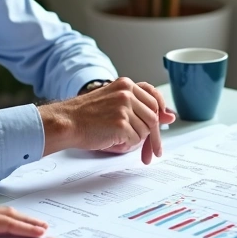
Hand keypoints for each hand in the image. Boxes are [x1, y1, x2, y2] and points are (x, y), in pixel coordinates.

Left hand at [0, 207, 47, 237]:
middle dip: (27, 219)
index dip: (24, 228)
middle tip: (44, 226)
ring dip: (19, 218)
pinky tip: (10, 222)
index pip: (5, 223)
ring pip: (1, 213)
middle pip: (7, 213)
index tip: (39, 232)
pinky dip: (8, 218)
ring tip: (34, 223)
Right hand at [41, 78, 173, 163]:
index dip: (160, 115)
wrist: (66, 122)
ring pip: (145, 130)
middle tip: (154, 152)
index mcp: (126, 85)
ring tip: (118, 139)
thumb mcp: (114, 102)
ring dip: (136, 140)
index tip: (164, 125)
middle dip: (155, 137)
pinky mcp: (120, 123)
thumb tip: (170, 117)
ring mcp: (124, 107)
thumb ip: (140, 107)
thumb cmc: (86, 115)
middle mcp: (127, 93)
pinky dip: (128, 144)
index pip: (154, 99)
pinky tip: (113, 141)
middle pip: (154, 117)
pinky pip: (135, 140)